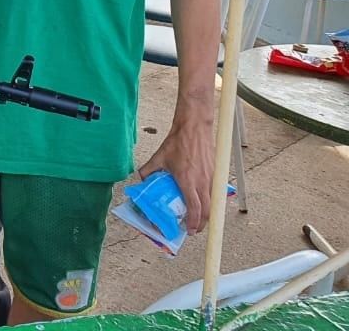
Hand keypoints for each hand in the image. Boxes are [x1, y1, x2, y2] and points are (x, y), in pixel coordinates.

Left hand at [138, 117, 214, 232]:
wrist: (194, 128)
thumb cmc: (177, 142)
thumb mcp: (159, 157)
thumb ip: (148, 170)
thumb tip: (142, 180)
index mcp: (187, 180)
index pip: (194, 208)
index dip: (193, 222)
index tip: (189, 230)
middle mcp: (202, 181)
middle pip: (207, 210)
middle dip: (202, 224)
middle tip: (194, 230)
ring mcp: (211, 177)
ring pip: (213, 203)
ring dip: (208, 214)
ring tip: (200, 219)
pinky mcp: (216, 173)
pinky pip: (216, 192)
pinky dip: (211, 201)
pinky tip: (204, 201)